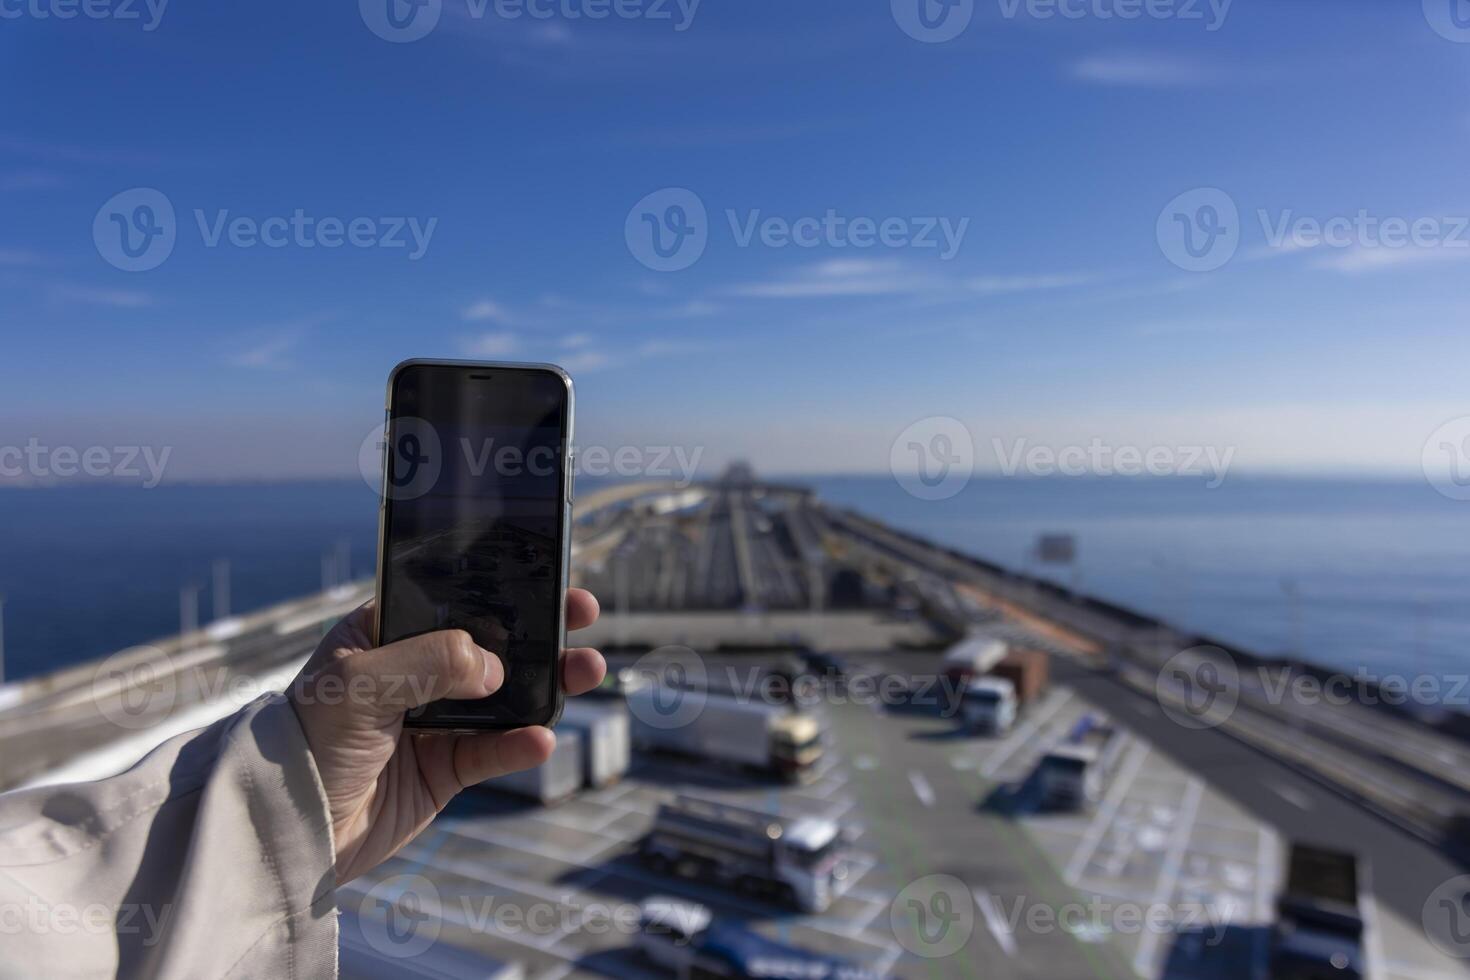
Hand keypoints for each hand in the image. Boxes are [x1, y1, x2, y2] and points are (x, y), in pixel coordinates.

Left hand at [288, 589, 603, 883]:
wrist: (285, 828)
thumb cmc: (303, 742)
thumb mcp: (359, 684)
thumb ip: (429, 661)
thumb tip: (495, 667)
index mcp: (383, 632)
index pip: (451, 596)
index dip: (499, 583)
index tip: (544, 573)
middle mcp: (413, 671)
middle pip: (491, 641)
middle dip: (539, 628)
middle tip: (581, 613)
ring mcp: (432, 720)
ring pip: (506, 695)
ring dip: (549, 683)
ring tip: (586, 671)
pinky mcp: (445, 768)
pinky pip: (494, 751)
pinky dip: (522, 745)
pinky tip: (541, 739)